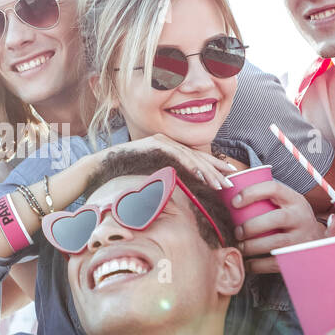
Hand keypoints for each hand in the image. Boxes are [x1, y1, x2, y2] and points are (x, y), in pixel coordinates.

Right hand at [101, 133, 239, 188]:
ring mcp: (162, 141)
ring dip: (207, 171)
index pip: (196, 159)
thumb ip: (168, 180)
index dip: (214, 167)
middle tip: (232, 180)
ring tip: (219, 183)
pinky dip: (190, 165)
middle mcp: (169, 143)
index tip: (229, 177)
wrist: (102, 166)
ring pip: (191, 157)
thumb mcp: (152, 178)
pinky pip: (177, 155)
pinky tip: (201, 175)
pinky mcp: (156, 144)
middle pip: (198, 156)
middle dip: (216, 169)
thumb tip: (184, 193)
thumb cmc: (125, 174)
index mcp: (170, 151)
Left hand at [234, 180, 325, 272]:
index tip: (234, 202)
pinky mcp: (296, 257)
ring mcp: (301, 239)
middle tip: (237, 232)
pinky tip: (248, 262)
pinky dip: (256, 265)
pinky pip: (274, 263)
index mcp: (295, 200)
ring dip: (251, 246)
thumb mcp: (286, 203)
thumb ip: (266, 197)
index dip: (252, 193)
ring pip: (274, 243)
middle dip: (251, 226)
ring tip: (241, 246)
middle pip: (276, 219)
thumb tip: (228, 190)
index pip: (274, 189)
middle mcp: (300, 218)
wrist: (317, 241)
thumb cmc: (291, 218)